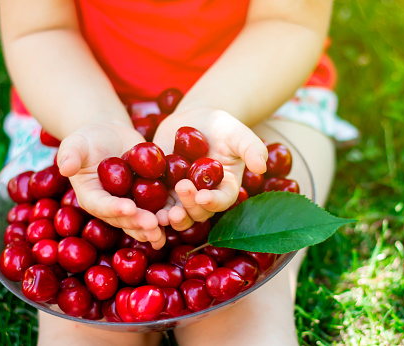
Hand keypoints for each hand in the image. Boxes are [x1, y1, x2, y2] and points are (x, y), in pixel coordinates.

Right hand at [56, 121, 165, 248]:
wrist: (110, 136)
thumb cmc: (89, 139)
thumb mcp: (76, 143)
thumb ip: (70, 154)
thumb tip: (64, 167)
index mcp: (92, 197)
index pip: (102, 206)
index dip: (115, 209)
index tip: (129, 208)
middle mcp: (111, 207)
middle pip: (125, 219)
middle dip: (138, 223)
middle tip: (153, 224)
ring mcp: (131, 204)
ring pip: (143, 220)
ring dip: (155, 226)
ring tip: (167, 227)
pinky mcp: (148, 198)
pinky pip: (158, 208)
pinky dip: (169, 213)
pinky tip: (182, 215)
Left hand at [152, 109, 267, 230]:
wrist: (194, 119)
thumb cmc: (221, 126)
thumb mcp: (238, 133)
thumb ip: (252, 148)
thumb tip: (262, 166)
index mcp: (225, 187)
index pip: (222, 201)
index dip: (213, 202)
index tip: (203, 196)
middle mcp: (205, 196)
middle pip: (199, 212)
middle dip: (189, 207)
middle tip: (181, 190)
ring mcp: (183, 195)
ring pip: (178, 214)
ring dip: (170, 217)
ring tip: (160, 214)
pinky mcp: (163, 189)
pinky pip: (157, 204)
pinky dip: (150, 209)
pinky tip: (140, 207)